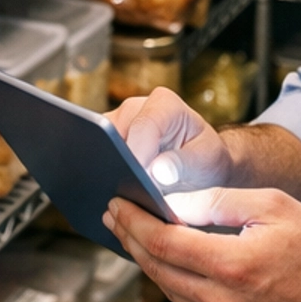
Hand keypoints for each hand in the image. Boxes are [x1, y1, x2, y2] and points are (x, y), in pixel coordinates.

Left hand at [103, 180, 300, 301]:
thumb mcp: (272, 207)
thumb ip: (218, 201)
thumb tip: (173, 202)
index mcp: (234, 266)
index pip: (164, 243)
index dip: (134, 222)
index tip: (117, 204)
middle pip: (158, 269)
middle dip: (130, 238)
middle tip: (114, 215)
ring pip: (169, 290)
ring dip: (146, 261)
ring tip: (130, 234)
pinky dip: (171, 281)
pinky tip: (164, 261)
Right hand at [108, 85, 232, 220]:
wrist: (200, 163)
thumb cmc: (205, 157)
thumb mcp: (206, 161)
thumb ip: (184, 165)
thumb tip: (157, 172)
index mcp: (164, 104)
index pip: (144, 125)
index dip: (139, 152)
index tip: (140, 178)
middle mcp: (136, 108)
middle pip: (114, 133)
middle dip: (118, 163)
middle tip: (125, 193)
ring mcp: (117, 125)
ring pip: (98, 145)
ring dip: (105, 170)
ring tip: (117, 197)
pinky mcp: (105, 143)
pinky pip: (94, 157)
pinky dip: (100, 175)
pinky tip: (108, 195)